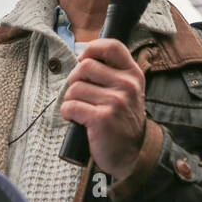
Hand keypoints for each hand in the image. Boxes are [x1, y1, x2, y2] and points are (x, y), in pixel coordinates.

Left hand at [59, 38, 146, 178]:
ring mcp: (115, 101)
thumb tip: (83, 59)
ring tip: (81, 110)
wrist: (132, 155)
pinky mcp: (101, 118)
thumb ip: (113, 73)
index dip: (92, 49)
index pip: (112, 46)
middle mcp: (127, 85)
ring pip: (74, 88)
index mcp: (133, 74)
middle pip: (84, 66)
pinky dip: (68, 113)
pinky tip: (77, 119)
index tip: (84, 61)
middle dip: (75, 80)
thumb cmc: (123, 121)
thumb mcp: (128, 92)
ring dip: (71, 100)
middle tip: (81, 95)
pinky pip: (70, 106)